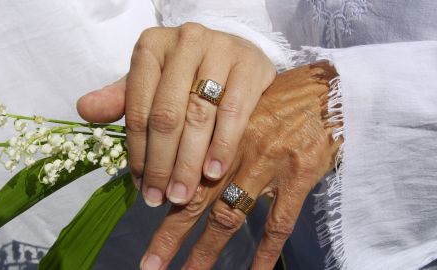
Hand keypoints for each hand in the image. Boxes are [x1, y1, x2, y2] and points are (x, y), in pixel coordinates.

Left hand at [77, 23, 275, 205]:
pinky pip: (233, 113)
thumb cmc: (187, 74)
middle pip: (167, 115)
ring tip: (181, 194)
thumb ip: (122, 98)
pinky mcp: (250, 64)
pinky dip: (221, 146)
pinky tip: (213, 173)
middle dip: (161, 163)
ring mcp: (220, 49)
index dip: (137, 151)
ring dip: (188, 162)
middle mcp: (184, 41)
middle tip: (159, 198)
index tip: (140, 185)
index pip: (138, 108)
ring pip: (198, 117)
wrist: (236, 54)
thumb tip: (85, 110)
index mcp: (152, 46)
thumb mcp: (152, 83)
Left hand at [140, 61, 341, 269]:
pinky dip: (266, 251)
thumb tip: (179, 155)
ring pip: (231, 215)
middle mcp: (235, 151)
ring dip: (207, 249)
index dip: (160, 196)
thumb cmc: (275, 98)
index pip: (179, 170)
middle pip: (197, 198)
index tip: (142, 213)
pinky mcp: (297, 179)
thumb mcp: (235, 102)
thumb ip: (208, 126)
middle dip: (172, 235)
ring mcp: (267, 167)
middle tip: (151, 264)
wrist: (324, 91)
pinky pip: (279, 223)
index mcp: (216, 131)